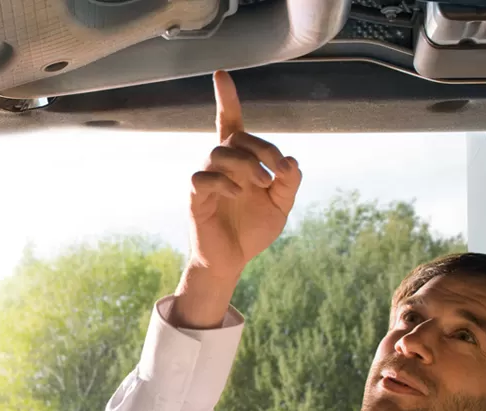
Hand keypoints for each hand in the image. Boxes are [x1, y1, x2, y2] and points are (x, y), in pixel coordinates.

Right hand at [189, 71, 301, 273]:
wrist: (233, 261)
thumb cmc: (253, 230)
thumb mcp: (282, 205)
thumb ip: (290, 182)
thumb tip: (289, 159)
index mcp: (239, 161)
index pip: (230, 122)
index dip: (226, 99)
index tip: (221, 74)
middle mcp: (220, 165)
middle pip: (235, 137)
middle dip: (263, 149)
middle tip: (279, 173)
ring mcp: (206, 180)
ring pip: (219, 153)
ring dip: (247, 165)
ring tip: (262, 184)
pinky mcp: (195, 198)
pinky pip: (203, 179)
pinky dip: (225, 183)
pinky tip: (239, 194)